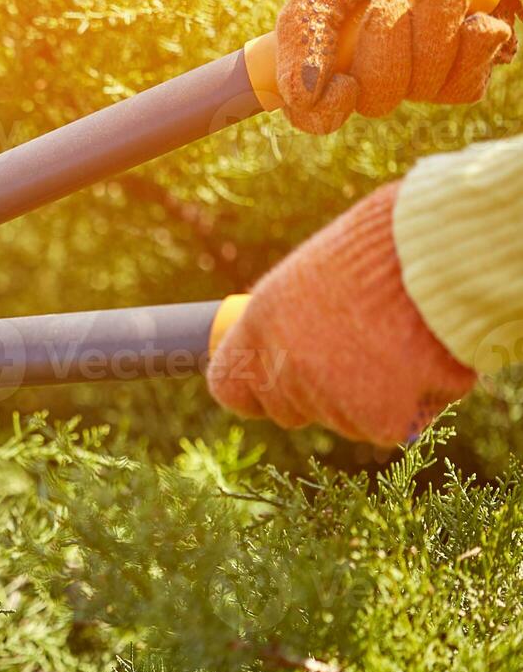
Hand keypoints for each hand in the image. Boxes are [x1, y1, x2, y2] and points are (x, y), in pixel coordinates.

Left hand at [208, 183, 476, 445]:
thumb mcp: (317, 271)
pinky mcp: (376, 418)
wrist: (441, 253)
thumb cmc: (388, 246)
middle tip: (362, 349)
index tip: (275, 380)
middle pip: (289, 409)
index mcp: (260, 324)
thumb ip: (295, 317)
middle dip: (320, 391)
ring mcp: (327, 397)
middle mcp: (284, 366)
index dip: (256, 389)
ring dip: (374, 394)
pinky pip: (392, 426)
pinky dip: (415, 403)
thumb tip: (294, 343)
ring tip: (404, 339)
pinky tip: (427, 360)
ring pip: (344, 420)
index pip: (230, 388)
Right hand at [280, 0, 519, 133]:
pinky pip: (464, 86)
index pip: (316, 114)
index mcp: (332, 53)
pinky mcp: (470, 66)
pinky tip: (471, 15)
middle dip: (387, 47)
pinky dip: (471, 44)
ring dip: (432, 31)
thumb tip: (300, 96)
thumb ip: (304, 33)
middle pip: (376, 101)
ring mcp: (424, 71)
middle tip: (391, 2)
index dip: (327, 112)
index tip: (343, 84)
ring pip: (422, 90)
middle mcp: (377, 69)